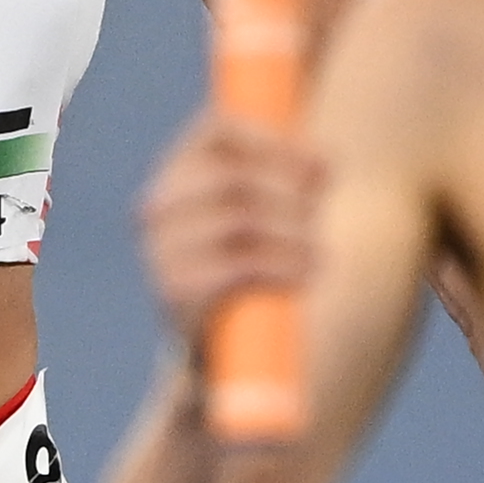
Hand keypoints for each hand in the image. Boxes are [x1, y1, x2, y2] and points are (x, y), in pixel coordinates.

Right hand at [138, 104, 323, 350]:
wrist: (222, 353)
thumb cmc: (252, 268)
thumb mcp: (266, 214)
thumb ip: (288, 178)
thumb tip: (325, 162)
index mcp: (177, 174)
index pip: (217, 130)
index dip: (275, 140)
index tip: (322, 166)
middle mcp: (158, 207)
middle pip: (230, 176)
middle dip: (287, 193)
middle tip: (320, 214)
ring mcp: (161, 250)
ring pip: (236, 222)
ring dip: (291, 234)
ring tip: (320, 253)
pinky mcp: (174, 294)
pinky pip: (233, 267)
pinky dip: (280, 267)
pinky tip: (305, 274)